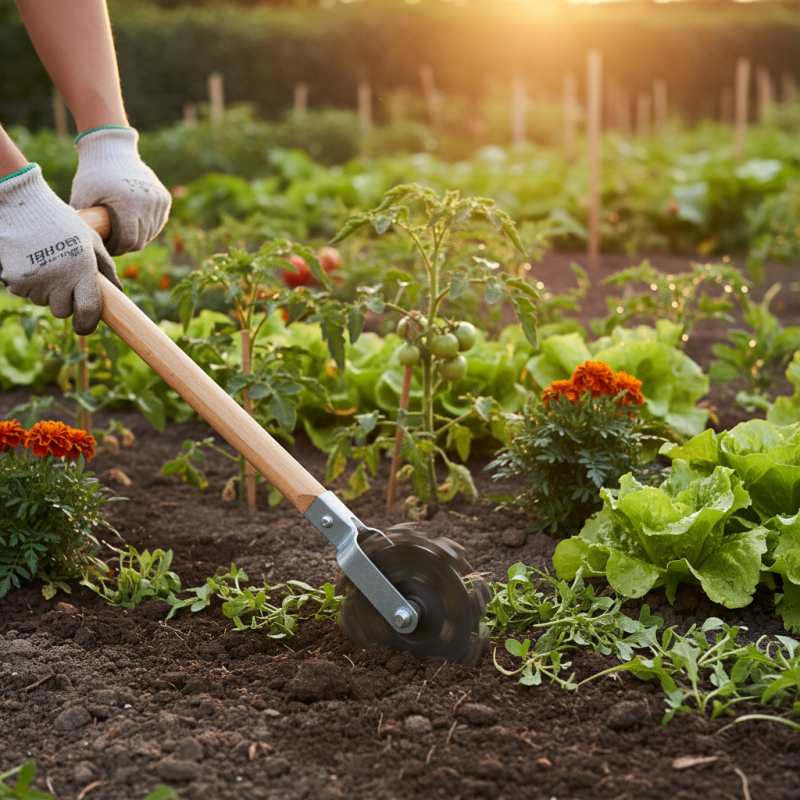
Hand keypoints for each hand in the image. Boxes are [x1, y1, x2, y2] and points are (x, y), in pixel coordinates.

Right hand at [0, 164, 121, 334]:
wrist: (21, 206)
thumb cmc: (62, 223)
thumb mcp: (91, 240)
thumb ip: (106, 267)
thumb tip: (119, 291)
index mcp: (82, 270)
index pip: (88, 310)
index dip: (88, 324)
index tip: (84, 326)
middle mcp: (60, 279)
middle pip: (63, 311)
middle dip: (65, 302)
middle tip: (63, 280)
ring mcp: (36, 281)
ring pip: (43, 303)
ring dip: (46, 292)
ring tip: (46, 265)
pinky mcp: (15, 280)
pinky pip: (24, 294)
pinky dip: (27, 285)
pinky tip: (30, 263)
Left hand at [70, 126, 170, 255]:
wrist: (111, 150)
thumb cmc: (92, 175)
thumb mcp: (81, 198)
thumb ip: (83, 223)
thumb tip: (78, 246)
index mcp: (128, 205)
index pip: (127, 241)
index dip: (116, 249)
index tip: (106, 247)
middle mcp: (148, 204)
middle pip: (140, 240)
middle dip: (126, 245)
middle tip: (113, 243)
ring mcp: (158, 201)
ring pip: (150, 234)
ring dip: (137, 237)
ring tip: (121, 233)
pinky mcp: (164, 198)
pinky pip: (157, 223)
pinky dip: (146, 227)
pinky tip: (133, 224)